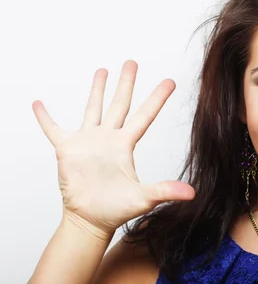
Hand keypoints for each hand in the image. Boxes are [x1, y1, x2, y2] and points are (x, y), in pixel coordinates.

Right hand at [33, 60, 194, 237]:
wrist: (90, 221)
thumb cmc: (116, 210)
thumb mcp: (143, 198)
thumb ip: (165, 191)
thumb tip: (192, 193)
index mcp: (126, 145)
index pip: (145, 115)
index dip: (157, 98)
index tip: (170, 81)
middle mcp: (108, 138)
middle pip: (120, 104)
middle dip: (126, 83)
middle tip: (132, 62)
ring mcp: (88, 142)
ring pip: (93, 109)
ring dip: (97, 90)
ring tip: (102, 70)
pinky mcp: (67, 150)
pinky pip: (53, 129)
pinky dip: (45, 118)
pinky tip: (39, 104)